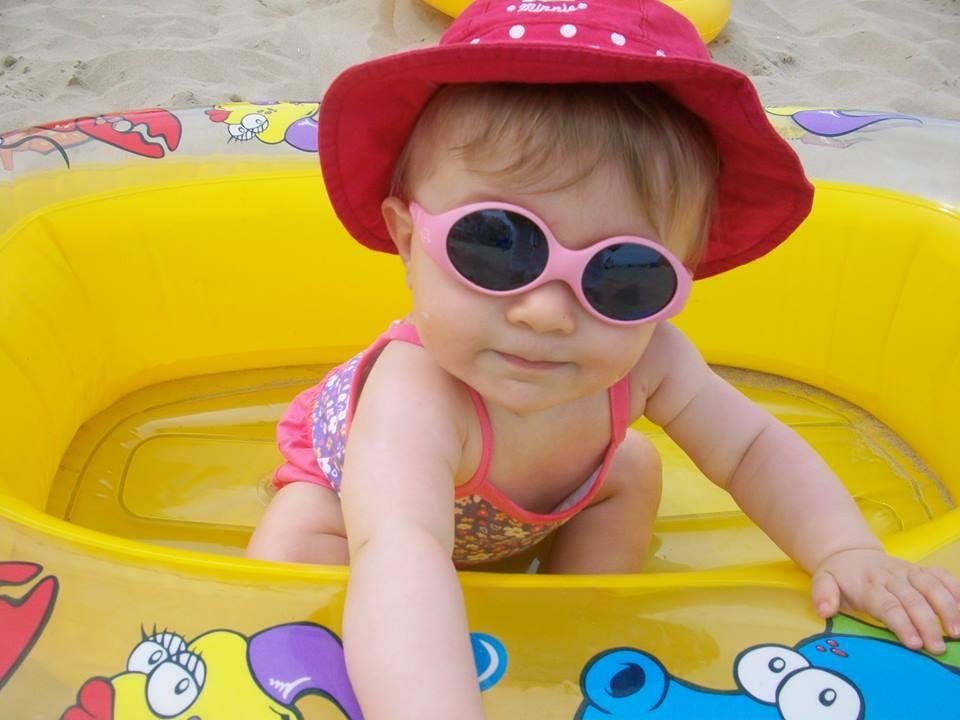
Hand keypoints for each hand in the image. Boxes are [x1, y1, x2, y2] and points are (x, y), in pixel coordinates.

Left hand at [810, 547, 959, 653]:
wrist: (849, 552)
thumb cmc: (839, 576)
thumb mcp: (822, 581)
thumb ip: (822, 594)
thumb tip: (824, 609)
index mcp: (867, 584)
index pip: (887, 605)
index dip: (902, 624)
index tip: (914, 644)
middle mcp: (890, 577)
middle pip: (913, 600)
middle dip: (927, 624)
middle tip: (937, 648)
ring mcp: (908, 572)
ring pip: (931, 586)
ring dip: (948, 608)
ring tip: (957, 632)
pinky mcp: (920, 570)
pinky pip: (941, 576)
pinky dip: (955, 589)